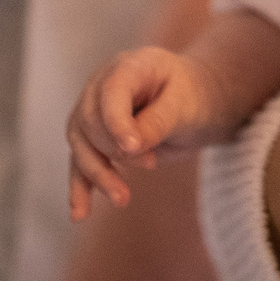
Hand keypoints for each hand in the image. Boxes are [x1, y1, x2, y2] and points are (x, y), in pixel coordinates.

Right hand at [67, 46, 231, 217]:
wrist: (200, 103)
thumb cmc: (196, 97)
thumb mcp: (187, 106)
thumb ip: (158, 122)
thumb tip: (129, 147)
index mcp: (129, 67)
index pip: (111, 92)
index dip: (116, 121)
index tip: (132, 148)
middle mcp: (103, 86)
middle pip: (89, 121)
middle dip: (114, 150)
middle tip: (151, 164)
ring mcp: (95, 112)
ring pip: (80, 145)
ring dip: (97, 174)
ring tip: (122, 199)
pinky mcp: (95, 139)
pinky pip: (81, 163)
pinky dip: (81, 187)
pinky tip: (80, 214)